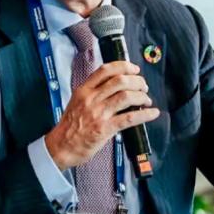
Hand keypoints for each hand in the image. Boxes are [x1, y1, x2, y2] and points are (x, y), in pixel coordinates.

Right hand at [44, 61, 159, 170]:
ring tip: (146, 100)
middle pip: (120, 81)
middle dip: (137, 81)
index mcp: (84, 90)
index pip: (106, 70)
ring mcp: (98, 113)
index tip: (134, 69)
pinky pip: (129, 118)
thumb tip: (115, 86)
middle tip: (143, 86)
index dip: (124, 66)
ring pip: (126, 96)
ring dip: (141, 96)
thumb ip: (93, 92)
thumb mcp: (76, 102)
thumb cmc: (69, 126)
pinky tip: (152, 113)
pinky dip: (144, 115)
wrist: (61, 147)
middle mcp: (91, 99)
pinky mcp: (105, 129)